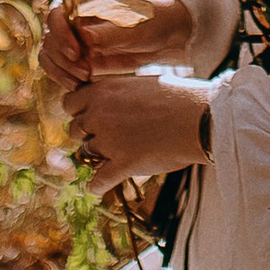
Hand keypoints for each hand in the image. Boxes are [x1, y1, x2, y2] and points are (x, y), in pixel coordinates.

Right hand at [42, 0, 184, 101]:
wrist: (162, 36)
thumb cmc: (149, 22)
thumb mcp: (132, 28)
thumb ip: (107, 33)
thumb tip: (83, 38)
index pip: (55, 14)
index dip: (60, 34)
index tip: (75, 53)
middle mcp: (72, 18)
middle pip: (49, 38)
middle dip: (62, 59)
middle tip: (85, 73)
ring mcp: (72, 38)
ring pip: (48, 55)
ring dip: (60, 71)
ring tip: (82, 81)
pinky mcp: (76, 57)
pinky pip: (57, 68)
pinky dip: (63, 78)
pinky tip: (80, 86)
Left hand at [69, 67, 209, 193]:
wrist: (200, 118)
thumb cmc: (178, 97)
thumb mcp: (141, 84)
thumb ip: (117, 94)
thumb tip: (105, 101)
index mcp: (103, 91)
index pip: (69, 104)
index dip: (80, 111)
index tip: (92, 116)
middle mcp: (99, 115)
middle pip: (74, 130)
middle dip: (88, 134)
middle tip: (107, 137)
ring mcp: (109, 141)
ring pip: (86, 153)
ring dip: (97, 156)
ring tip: (114, 155)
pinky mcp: (122, 165)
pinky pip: (97, 182)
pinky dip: (97, 185)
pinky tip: (100, 185)